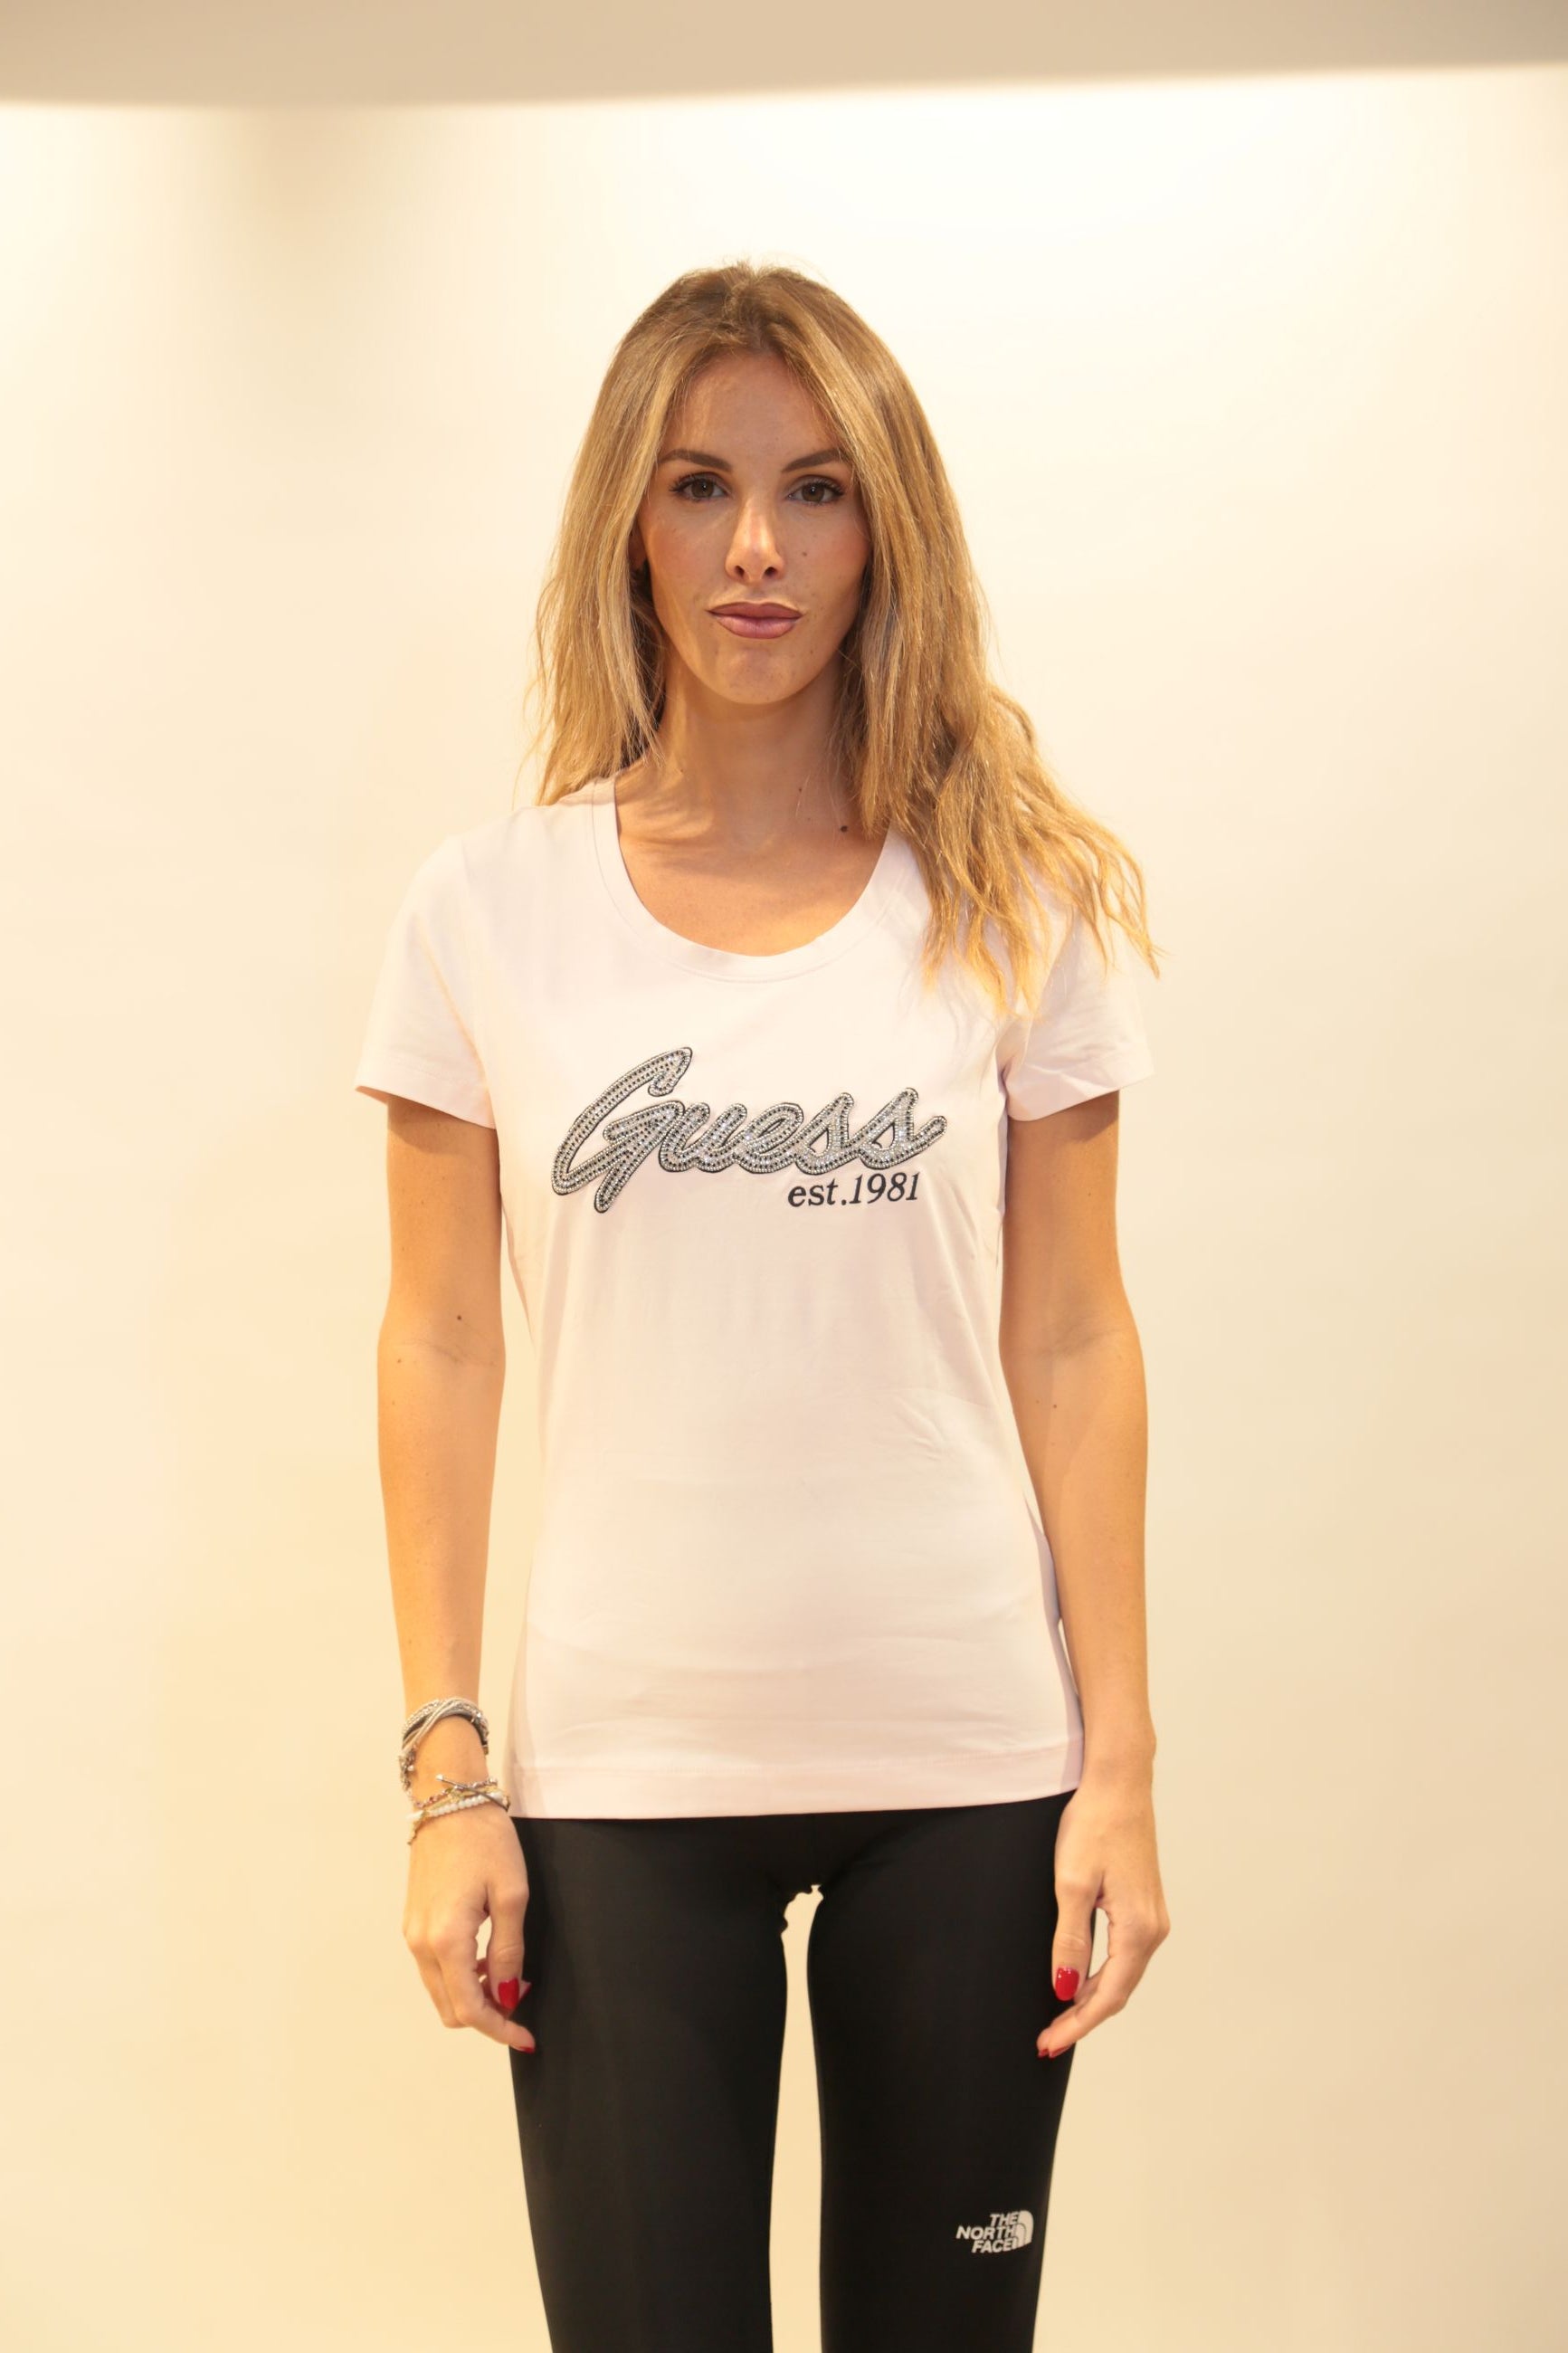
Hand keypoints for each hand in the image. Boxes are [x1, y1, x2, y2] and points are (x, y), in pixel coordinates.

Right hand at [403, 1801, 535, 2053]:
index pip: (470, 2008)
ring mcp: (412, 1934)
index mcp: (446, 1940)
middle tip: (522, 2003)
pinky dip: (460, 1977)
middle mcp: (420, 1944)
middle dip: (486, 2016)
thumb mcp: (512, 1895)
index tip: (525, 2038)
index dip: (499, 2029)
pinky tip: (487, 1959)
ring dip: (473, 1997)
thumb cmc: (485, 1840)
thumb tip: (508, 1994)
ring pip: (440, 1991)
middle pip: (450, 2008)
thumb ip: (508, 1951)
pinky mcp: (413, 1923)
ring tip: (509, 1978)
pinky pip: (434, 1969)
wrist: (449, 1801)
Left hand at [1038, 1768, 1168, 2058]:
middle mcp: (1153, 1929)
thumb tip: (1064, 1989)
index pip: (1107, 1996)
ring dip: (1091, 1998)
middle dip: (1082, 2018)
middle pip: (1117, 1991)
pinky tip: (1078, 1979)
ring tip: (1057, 2018)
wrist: (1119, 1783)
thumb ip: (1069, 1939)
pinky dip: (1100, 1975)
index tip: (1047, 2044)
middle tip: (1046, 2039)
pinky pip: (1123, 1955)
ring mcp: (1152, 1917)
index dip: (1077, 2024)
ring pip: (1121, 1974)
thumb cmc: (1094, 1825)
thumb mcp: (1072, 1883)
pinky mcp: (1144, 1905)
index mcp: (1138, 1929)